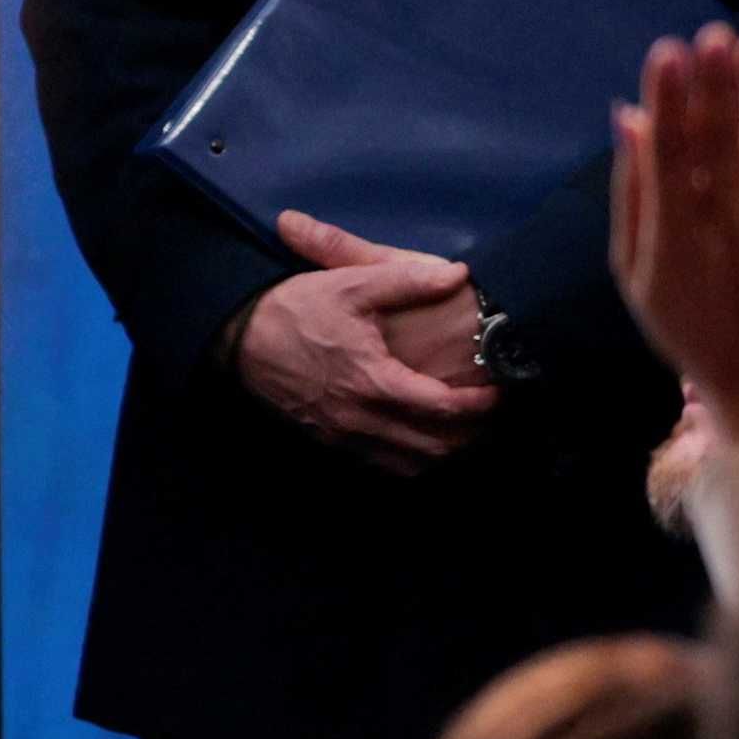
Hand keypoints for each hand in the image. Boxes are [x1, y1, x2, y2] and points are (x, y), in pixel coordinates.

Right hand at [236, 211, 497, 470]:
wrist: (238, 337)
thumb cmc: (296, 308)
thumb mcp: (351, 284)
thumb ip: (407, 280)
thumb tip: (457, 273)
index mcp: (374, 380)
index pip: (444, 409)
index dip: (481, 404)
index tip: (500, 390)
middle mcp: (361, 417)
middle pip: (435, 447)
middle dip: (471, 435)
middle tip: (490, 414)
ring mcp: (343, 435)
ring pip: (411, 464)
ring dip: (444, 452)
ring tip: (463, 430)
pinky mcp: (328, 440)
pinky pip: (382, 465)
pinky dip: (411, 459)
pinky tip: (420, 439)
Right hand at [613, 25, 738, 444]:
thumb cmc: (689, 325)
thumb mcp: (636, 269)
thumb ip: (633, 194)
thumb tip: (629, 121)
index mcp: (676, 231)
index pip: (670, 148)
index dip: (669, 97)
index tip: (668, 51)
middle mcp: (728, 221)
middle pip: (720, 136)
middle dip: (716, 80)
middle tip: (714, 33)